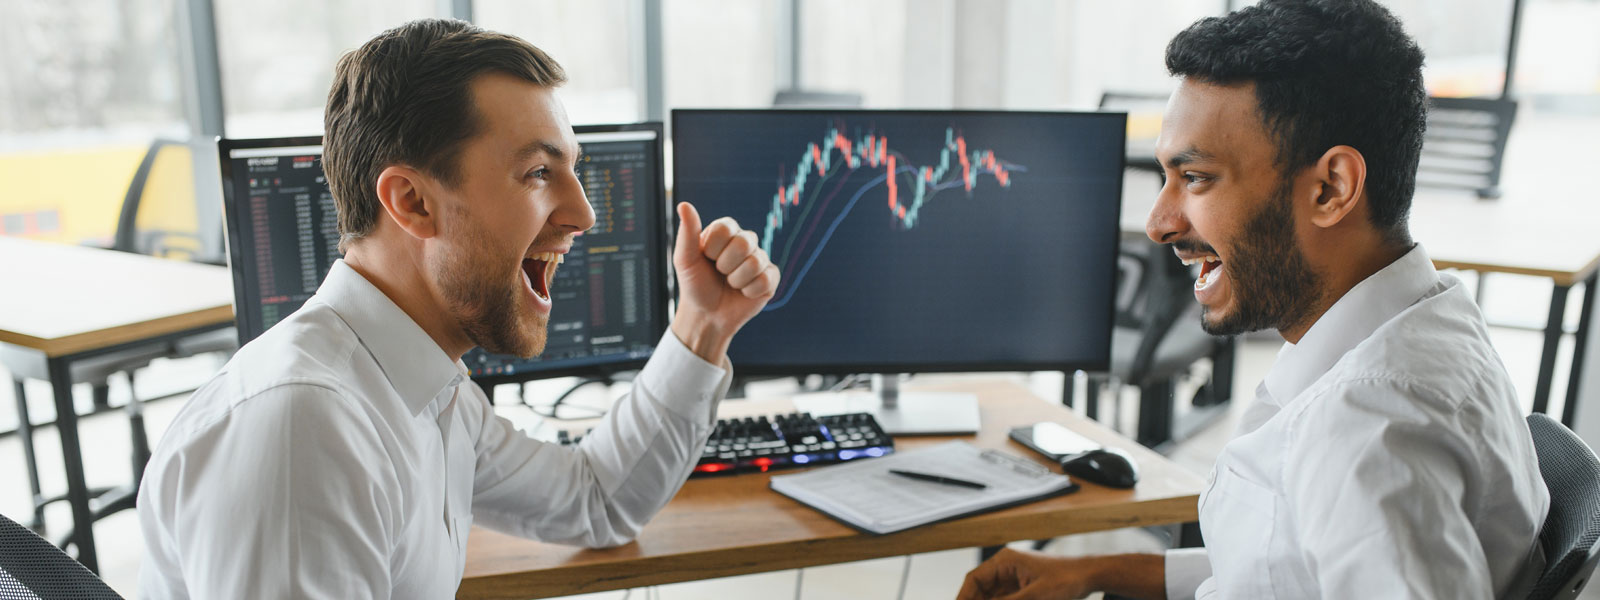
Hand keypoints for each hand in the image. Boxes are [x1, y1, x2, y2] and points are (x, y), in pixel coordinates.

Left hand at [670, 202, 778, 362]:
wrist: (706, 316)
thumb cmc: (694, 285)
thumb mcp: (685, 260)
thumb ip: (687, 233)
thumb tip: (683, 204)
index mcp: (725, 231)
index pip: (726, 227)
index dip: (713, 248)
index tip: (706, 258)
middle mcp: (745, 241)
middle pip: (744, 243)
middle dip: (725, 265)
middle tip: (718, 273)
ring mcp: (760, 259)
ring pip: (755, 263)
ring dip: (736, 280)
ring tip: (729, 284)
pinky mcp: (770, 278)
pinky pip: (766, 280)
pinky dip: (749, 292)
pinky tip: (743, 293)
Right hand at [957, 548, 1099, 599]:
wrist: (1088, 576)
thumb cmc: (1066, 579)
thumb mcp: (1034, 596)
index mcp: (1004, 560)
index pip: (974, 579)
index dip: (963, 597)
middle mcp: (1005, 567)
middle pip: (979, 589)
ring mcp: (1013, 577)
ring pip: (990, 596)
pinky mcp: (1021, 587)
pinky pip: (1003, 598)